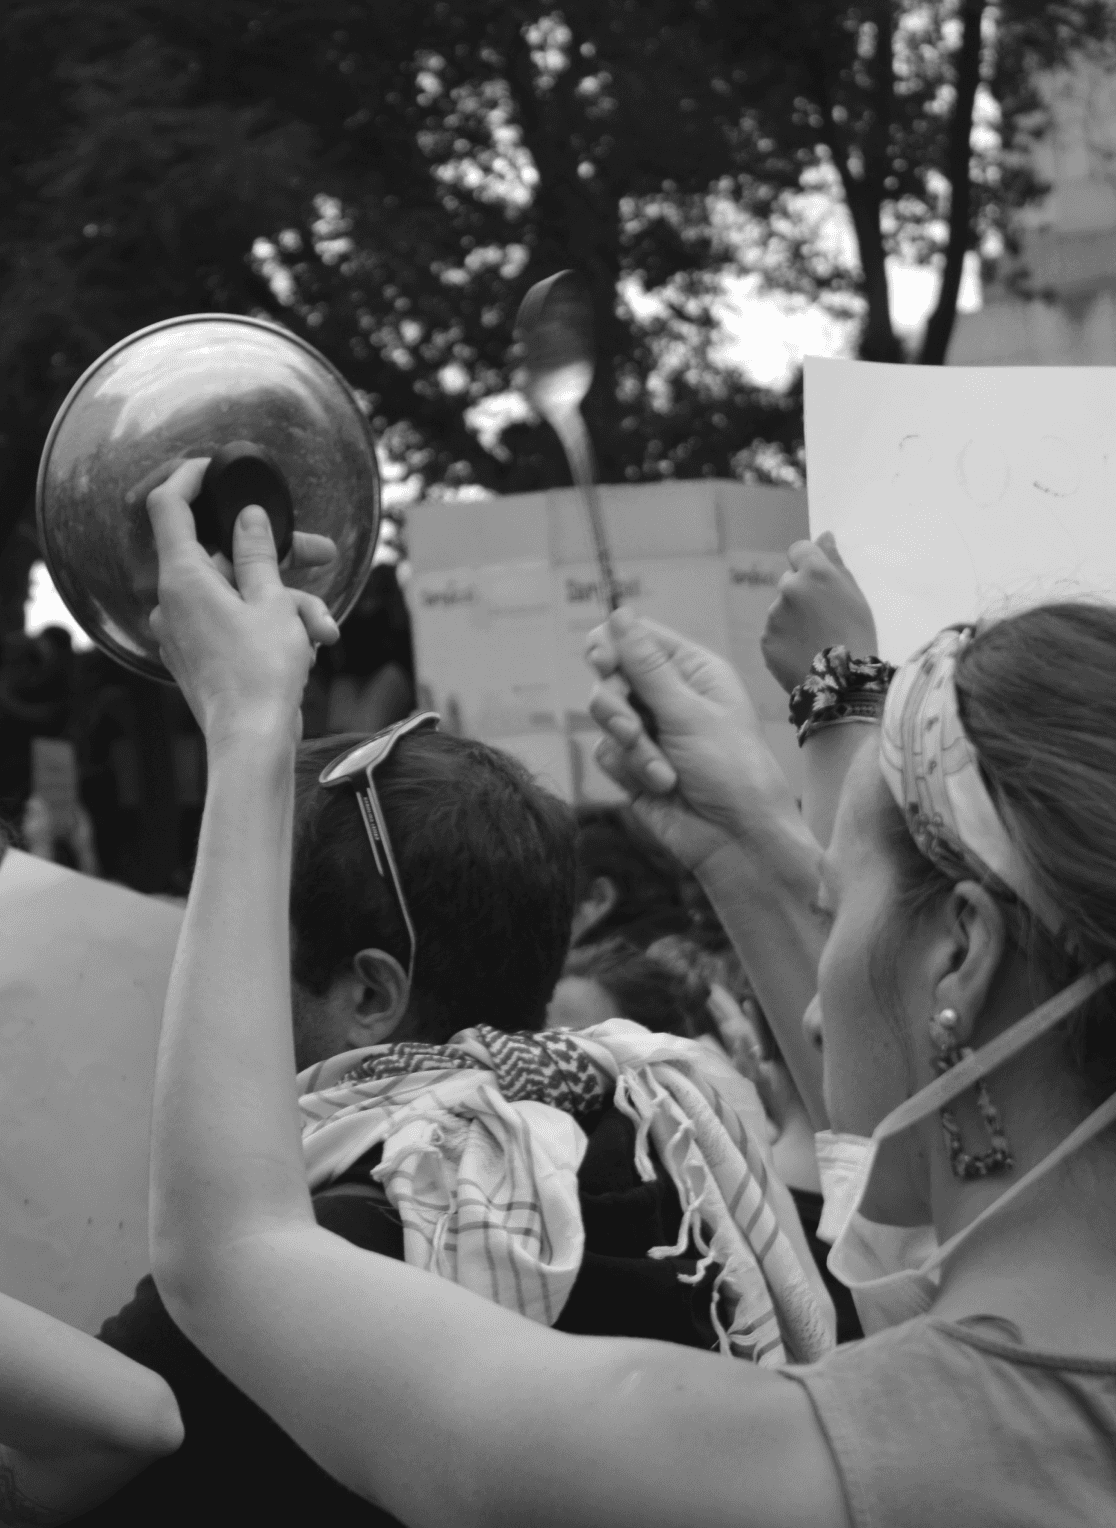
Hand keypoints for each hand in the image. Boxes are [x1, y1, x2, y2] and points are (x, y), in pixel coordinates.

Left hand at [146, 461, 338, 749]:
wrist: (252, 741)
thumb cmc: (261, 673)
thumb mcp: (272, 602)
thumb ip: (258, 554)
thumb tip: (248, 518)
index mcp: (182, 579)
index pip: (167, 506)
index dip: (189, 478)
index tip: (214, 468)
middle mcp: (172, 602)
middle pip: (222, 558)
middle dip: (277, 560)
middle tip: (320, 553)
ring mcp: (182, 632)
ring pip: (237, 596)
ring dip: (285, 605)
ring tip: (324, 630)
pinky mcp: (198, 656)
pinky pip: (233, 625)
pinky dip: (268, 628)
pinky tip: (308, 645)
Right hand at [585, 609, 797, 874]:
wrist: (736, 839)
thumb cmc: (732, 770)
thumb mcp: (689, 713)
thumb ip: (646, 666)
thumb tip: (619, 613)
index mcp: (692, 671)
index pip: (636, 639)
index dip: (612, 647)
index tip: (603, 663)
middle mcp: (668, 696)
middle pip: (610, 677)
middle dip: (617, 706)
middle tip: (633, 729)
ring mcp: (650, 731)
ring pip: (605, 717)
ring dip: (630, 746)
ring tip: (661, 771)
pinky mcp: (634, 766)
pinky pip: (606, 754)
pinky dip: (628, 770)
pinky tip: (661, 786)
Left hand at [761, 531, 877, 692]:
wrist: (843, 684)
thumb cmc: (858, 636)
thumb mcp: (855, 596)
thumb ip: (835, 562)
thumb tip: (824, 536)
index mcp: (814, 573)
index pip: (799, 549)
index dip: (808, 563)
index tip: (818, 580)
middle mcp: (789, 588)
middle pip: (789, 581)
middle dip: (801, 594)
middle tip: (823, 619)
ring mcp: (774, 615)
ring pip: (780, 609)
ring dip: (792, 619)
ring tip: (816, 641)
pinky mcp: (766, 639)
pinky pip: (774, 633)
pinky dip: (785, 640)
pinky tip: (804, 653)